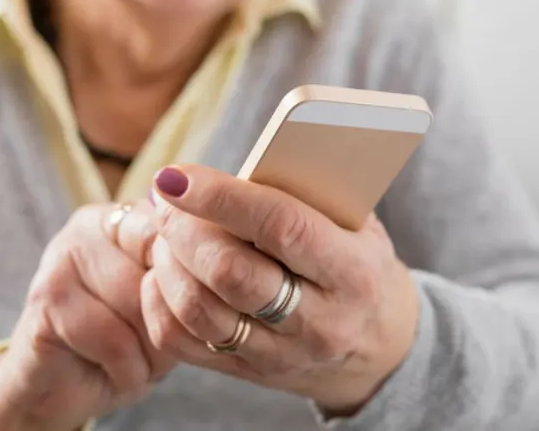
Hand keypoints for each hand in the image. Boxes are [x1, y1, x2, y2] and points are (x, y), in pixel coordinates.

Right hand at [0, 201, 176, 430]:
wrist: (59, 390)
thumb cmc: (126, 347)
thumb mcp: (170, 310)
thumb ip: (189, 281)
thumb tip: (218, 273)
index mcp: (127, 216)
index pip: (179, 235)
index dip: (195, 285)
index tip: (198, 317)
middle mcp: (91, 225)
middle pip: (162, 271)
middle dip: (172, 325)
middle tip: (161, 349)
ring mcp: (63, 257)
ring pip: (140, 304)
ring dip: (152, 352)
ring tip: (137, 360)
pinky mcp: (46, 299)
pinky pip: (114, 339)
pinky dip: (127, 370)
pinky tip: (113, 371)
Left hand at [140, 165, 419, 415]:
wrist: (380, 346)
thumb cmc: (357, 262)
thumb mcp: (357, 223)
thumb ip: (308, 193)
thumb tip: (237, 164)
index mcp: (353, 272)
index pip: (280, 227)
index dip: (220, 197)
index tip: (176, 175)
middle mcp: (320, 322)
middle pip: (230, 272)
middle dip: (183, 229)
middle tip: (164, 200)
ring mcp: (282, 355)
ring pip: (199, 310)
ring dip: (166, 263)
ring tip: (162, 233)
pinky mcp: (249, 374)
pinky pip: (182, 343)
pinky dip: (157, 303)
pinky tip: (160, 273)